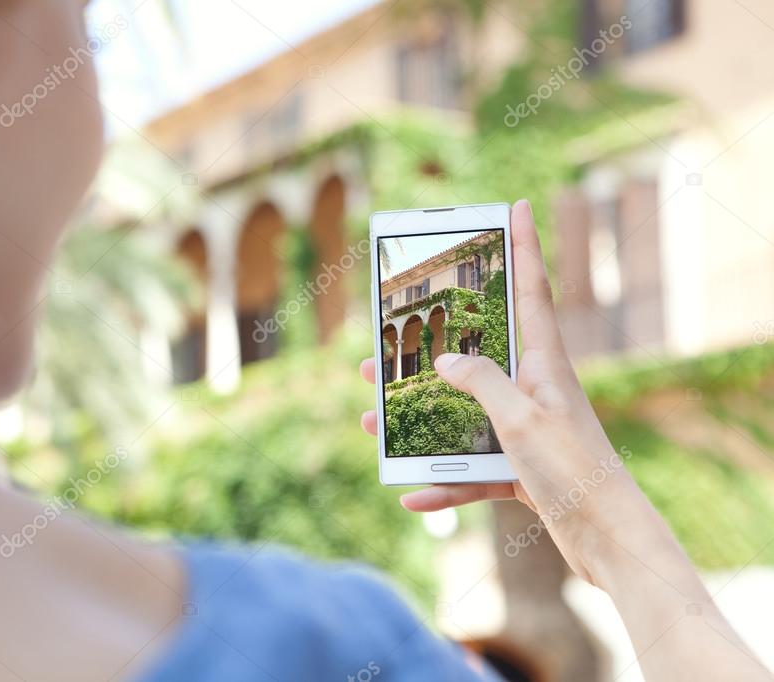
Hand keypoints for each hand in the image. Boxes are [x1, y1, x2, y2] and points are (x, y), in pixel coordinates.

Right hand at [360, 200, 653, 582]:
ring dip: (417, 417)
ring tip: (372, 416)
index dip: (525, 244)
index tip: (515, 205)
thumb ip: (480, 382)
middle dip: (428, 344)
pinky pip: (470, 468)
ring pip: (461, 412)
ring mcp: (525, 428)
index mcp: (544, 362)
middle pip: (474, 355)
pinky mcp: (519, 467)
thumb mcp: (521, 418)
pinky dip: (442, 481)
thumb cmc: (573, 469)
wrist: (607, 538)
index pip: (531, 289)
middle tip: (387, 334)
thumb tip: (444, 361)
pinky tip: (411, 492)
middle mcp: (533, 388)